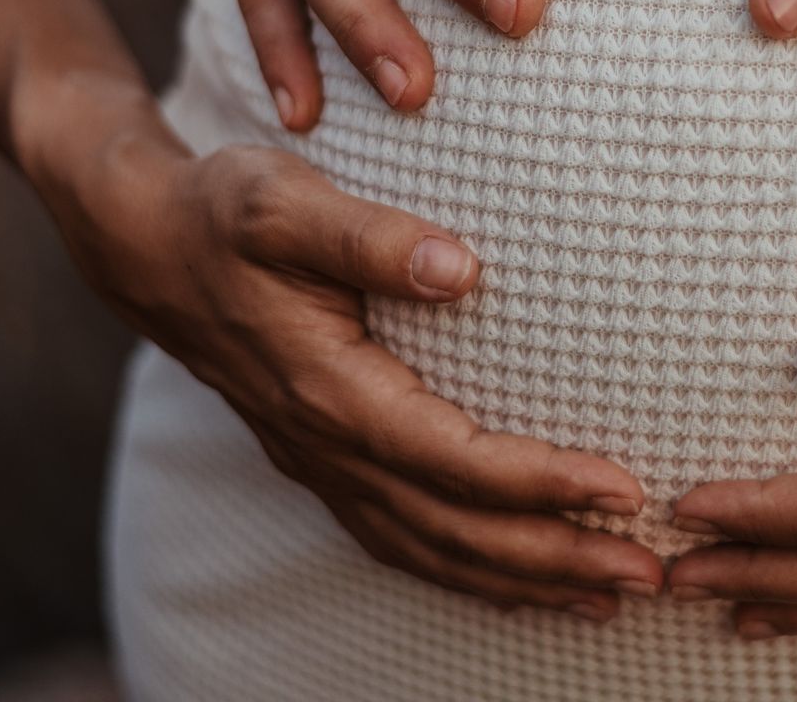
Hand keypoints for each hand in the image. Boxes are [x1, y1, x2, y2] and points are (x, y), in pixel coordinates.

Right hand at [34, 86, 663, 618]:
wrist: (145, 247)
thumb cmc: (221, 212)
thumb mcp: (281, 201)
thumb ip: (368, 234)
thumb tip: (460, 267)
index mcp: (329, 389)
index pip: (453, 458)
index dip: (541, 482)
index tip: (624, 487)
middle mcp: (327, 445)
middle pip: (454, 527)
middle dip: (555, 557)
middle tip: (650, 570)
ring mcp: (323, 464)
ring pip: (432, 549)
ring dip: (523, 578)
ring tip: (612, 594)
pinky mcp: (326, 463)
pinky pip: (404, 539)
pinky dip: (470, 568)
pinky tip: (524, 578)